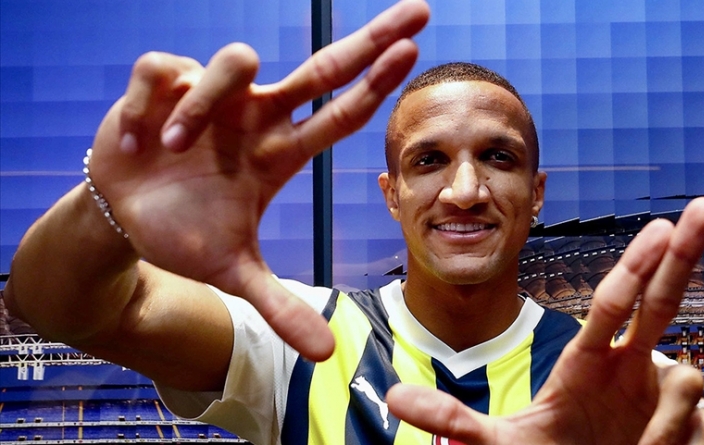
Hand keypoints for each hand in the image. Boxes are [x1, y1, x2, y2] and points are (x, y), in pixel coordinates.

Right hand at [87, 0, 428, 360]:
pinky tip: (138, 137)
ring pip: (237, 63)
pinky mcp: (164, 83)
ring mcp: (214, 96)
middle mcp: (256, 117)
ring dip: (203, 105)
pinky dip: (154, 102)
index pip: (341, 113)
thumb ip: (280, 307)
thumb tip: (327, 356)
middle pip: (323, 66)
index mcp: (279, 152)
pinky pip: (170, 69)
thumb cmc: (185, 233)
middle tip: (421, 10)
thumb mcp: (235, 273)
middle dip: (370, 39)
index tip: (417, 52)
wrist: (123, 218)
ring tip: (168, 145)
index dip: (378, 85)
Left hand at [387, 197, 703, 443]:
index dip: (633, 268)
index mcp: (585, 364)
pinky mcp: (689, 427)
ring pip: (686, 381)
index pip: (611, 306)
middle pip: (661, 300)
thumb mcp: (493, 442)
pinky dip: (690, 441)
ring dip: (665, 422)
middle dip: (684, 255)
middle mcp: (627, 368)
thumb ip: (449, 418)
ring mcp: (659, 395)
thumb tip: (396, 399)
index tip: (656, 227)